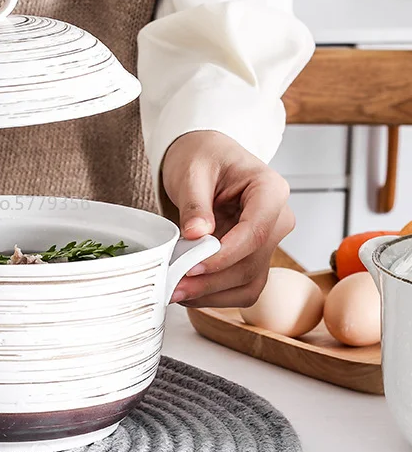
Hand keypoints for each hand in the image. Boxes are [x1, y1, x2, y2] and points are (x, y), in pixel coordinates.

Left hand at [161, 131, 294, 307]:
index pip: (255, 231)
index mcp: (270, 190)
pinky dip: (214, 294)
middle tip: (173, 285)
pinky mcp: (253, 257)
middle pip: (251, 263)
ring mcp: (267, 241)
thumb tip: (196, 234)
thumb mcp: (192, 171)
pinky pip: (240, 286)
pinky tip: (188, 291)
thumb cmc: (203, 157)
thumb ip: (195, 203)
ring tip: (176, 291)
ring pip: (248, 282)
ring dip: (212, 293)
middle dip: (211, 280)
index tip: (193, 265)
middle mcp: (276, 219)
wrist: (204, 158)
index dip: (225, 255)